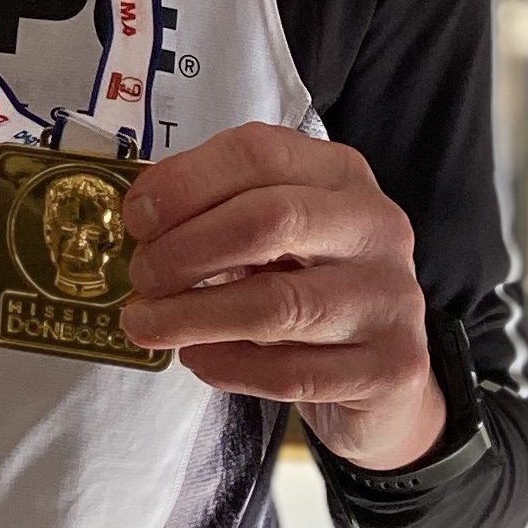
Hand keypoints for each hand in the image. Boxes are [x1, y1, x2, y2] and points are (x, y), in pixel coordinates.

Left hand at [119, 123, 446, 470]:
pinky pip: (290, 372)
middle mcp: (376, 228)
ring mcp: (390, 300)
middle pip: (270, 220)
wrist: (382, 374)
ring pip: (278, 304)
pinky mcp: (388, 368)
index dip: (184, 183)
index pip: (258, 154)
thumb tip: (140, 217)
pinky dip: (227, 365)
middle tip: (141, 276)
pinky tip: (196, 358)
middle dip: (186, 249)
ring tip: (145, 324)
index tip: (136, 218)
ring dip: (192, 315)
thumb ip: (219, 212)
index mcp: (341, 175)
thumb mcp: (275, 234)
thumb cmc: (309, 287)